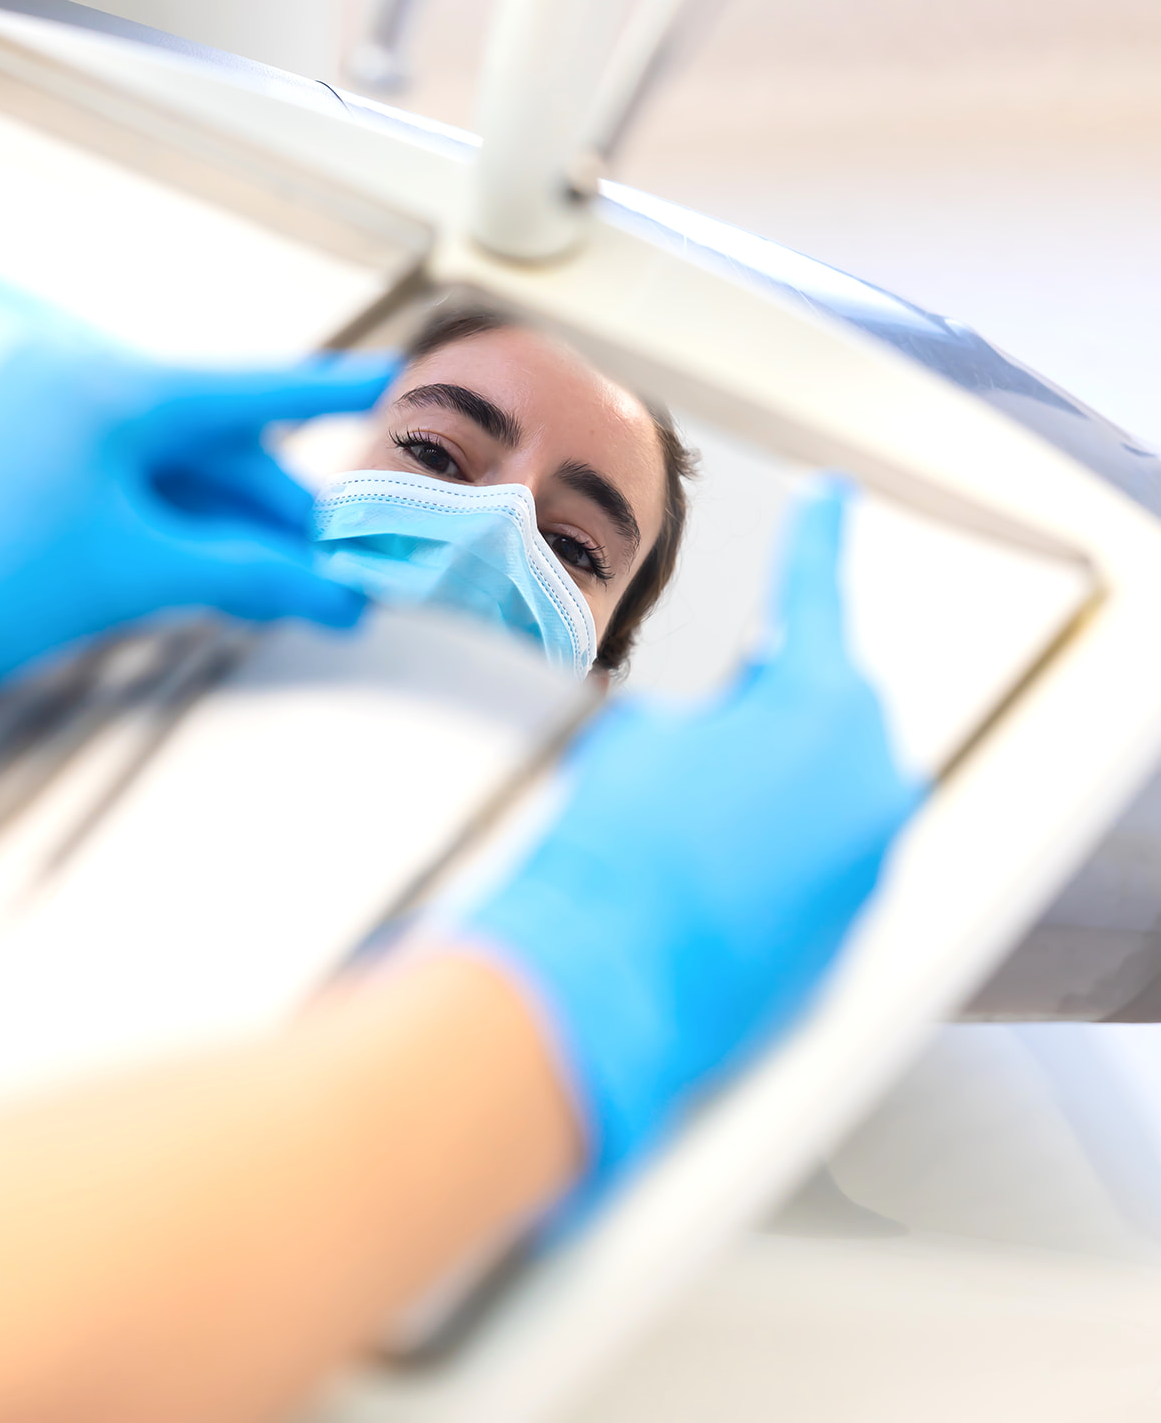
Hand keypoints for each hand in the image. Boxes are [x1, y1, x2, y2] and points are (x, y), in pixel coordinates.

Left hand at [0, 340, 395, 712]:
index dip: (338, 393)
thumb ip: (248, 575)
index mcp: (108, 389)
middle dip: (287, 514)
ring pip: (182, 474)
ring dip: (242, 532)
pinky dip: (188, 532)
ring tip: (299, 595)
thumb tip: (333, 592)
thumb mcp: (135, 576)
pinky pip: (139, 489)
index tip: (402, 382)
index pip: (253, 390)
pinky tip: (233, 580)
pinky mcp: (34, 462)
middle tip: (347, 574)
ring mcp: (53, 422)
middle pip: (222, 447)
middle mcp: (82, 385)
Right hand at [460, 483, 922, 1186]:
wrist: (604, 976)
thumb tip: (720, 731)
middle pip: (830, 704)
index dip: (816, 537)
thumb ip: (707, 710)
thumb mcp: (644, 736)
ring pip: (829, 784)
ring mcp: (869, 856)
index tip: (831, 498)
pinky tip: (705, 866)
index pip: (818, 591)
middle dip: (773, 703)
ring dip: (773, 781)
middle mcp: (870, 776)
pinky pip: (826, 853)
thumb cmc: (616, 847)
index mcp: (824, 701)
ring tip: (687, 816)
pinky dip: (778, 846)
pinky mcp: (850, 924)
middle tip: (705, 730)